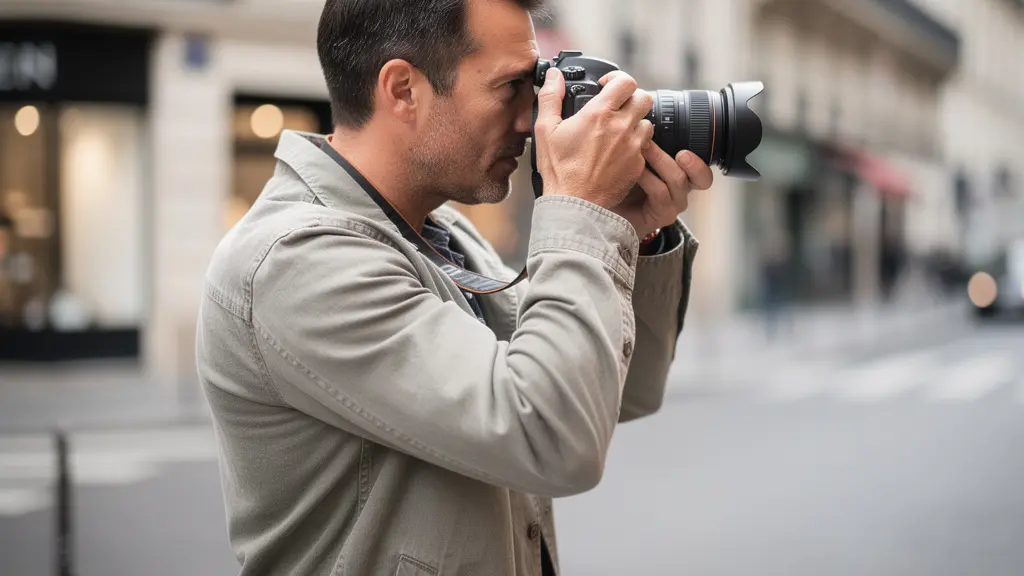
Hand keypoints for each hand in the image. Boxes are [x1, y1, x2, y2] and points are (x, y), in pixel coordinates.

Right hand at [533, 68, 654, 209]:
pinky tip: (619, 152)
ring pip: (647, 122)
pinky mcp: (637, 164)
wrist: (575, 204)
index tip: (607, 86)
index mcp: (599, 114)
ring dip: (635, 122)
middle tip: (617, 107)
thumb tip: (554, 76)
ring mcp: (632, 146)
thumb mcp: (545, 130)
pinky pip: (644, 147)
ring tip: (619, 131)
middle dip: (631, 98)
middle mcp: (621, 127)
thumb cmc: (559, 169)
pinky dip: (635, 146)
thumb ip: (550, 97)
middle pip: (643, 98)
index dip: (617, 79)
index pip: (625, 81)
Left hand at [610, 146, 713, 238]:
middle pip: (702, 177)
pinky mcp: (662, 215)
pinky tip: (635, 171)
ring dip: (660, 160)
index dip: (700, 159)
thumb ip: (645, 141)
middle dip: (691, 161)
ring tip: (642, 147)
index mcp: (679, 174)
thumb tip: (644, 118)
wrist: (601, 211)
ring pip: (678, 180)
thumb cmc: (617, 182)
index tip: (685, 146)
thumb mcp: (634, 157)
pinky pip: (661, 193)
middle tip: (678, 151)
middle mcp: (680, 190)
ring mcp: (673, 204)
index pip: (701, 168)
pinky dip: (649, 178)